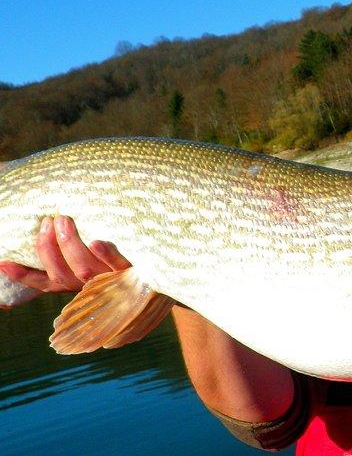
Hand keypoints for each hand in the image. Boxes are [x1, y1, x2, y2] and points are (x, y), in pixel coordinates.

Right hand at [0, 215, 130, 294]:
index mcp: (83, 284)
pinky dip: (106, 253)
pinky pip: (120, 264)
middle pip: (62, 275)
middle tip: (47, 221)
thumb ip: (79, 248)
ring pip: (84, 270)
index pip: (46, 283)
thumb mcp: (104, 254)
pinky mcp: (141, 273)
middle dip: (48, 249)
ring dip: (70, 246)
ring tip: (63, 219)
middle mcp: (97, 286)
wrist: (180, 270)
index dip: (24, 276)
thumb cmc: (133, 257)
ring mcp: (117, 280)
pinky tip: (98, 239)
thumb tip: (51, 224)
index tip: (3, 262)